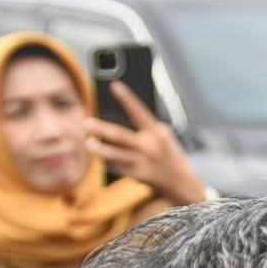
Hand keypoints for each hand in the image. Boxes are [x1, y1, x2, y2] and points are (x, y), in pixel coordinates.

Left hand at [89, 85, 206, 208]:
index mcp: (157, 132)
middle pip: (120, 135)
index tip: (114, 85)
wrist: (181, 182)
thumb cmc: (165, 152)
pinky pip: (118, 166)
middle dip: (101, 129)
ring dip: (99, 149)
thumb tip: (114, 120)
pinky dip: (109, 160)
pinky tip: (100, 154)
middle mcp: (150, 146)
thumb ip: (143, 128)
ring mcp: (143, 162)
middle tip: (86, 123)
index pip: (139, 111)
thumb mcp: (161, 136)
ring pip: (115, 154)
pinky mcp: (138, 175)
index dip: (127, 98)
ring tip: (88, 143)